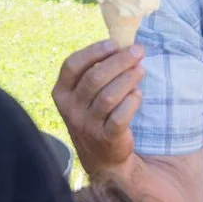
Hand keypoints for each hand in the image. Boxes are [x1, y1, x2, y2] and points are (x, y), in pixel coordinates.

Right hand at [54, 41, 142, 178]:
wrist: (102, 157)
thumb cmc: (95, 115)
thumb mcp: (84, 95)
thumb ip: (94, 72)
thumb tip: (123, 46)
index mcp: (62, 93)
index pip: (72, 66)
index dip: (93, 52)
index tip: (114, 44)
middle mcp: (71, 109)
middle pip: (94, 78)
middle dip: (119, 61)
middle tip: (138, 51)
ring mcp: (87, 125)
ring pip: (108, 96)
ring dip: (128, 79)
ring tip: (141, 70)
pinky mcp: (105, 138)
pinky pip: (120, 116)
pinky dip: (132, 102)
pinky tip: (138, 94)